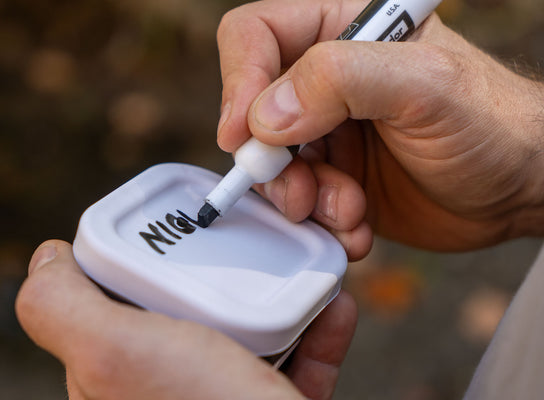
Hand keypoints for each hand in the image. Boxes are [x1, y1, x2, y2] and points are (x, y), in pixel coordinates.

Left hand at [16, 240, 357, 399]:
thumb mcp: (114, 354)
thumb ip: (62, 306)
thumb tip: (46, 256)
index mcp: (121, 377)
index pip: (128, 295)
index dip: (153, 253)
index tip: (188, 223)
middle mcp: (169, 390)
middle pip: (199, 305)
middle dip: (233, 269)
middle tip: (260, 235)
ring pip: (255, 329)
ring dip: (286, 291)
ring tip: (307, 259)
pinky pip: (300, 360)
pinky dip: (319, 329)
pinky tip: (335, 304)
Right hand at [216, 0, 543, 256]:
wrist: (516, 190)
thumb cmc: (491, 123)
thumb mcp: (426, 86)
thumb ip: (344, 80)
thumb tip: (266, 116)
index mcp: (343, 27)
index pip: (257, 35)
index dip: (240, 82)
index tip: (245, 137)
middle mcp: (325, 79)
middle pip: (253, 109)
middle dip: (272, 161)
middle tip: (303, 193)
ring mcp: (325, 129)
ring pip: (271, 164)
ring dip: (300, 198)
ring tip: (347, 211)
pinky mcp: (332, 174)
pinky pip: (296, 199)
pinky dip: (317, 222)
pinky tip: (354, 228)